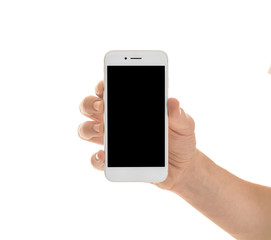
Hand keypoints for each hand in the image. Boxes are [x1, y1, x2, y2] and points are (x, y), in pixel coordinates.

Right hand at [78, 81, 197, 189]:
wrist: (183, 166)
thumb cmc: (181, 138)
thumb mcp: (184, 124)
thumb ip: (178, 114)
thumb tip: (172, 102)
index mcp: (129, 105)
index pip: (108, 89)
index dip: (102, 85)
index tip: (105, 86)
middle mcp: (115, 121)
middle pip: (88, 106)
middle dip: (89, 104)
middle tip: (102, 107)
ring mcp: (112, 141)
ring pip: (86, 130)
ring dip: (88, 128)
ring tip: (102, 129)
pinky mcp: (115, 162)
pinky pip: (96, 160)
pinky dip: (96, 158)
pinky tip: (104, 155)